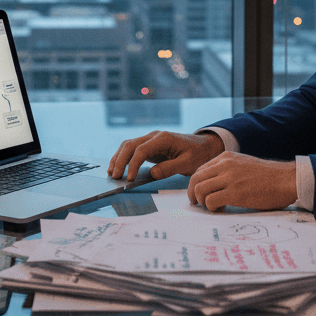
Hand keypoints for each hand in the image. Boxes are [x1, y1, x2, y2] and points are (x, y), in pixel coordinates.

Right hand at [107, 130, 224, 181]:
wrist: (203, 146)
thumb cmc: (197, 154)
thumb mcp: (188, 163)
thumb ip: (170, 168)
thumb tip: (152, 174)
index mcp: (163, 138)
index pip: (141, 150)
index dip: (133, 164)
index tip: (129, 179)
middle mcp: (154, 136)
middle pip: (130, 145)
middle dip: (120, 160)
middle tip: (115, 177)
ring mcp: (150, 140)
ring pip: (128, 145)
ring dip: (118, 158)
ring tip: (112, 174)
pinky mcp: (149, 146)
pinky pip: (132, 150)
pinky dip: (123, 158)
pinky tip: (118, 169)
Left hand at [188, 152, 297, 211]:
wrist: (286, 180)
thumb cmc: (269, 177)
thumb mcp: (244, 165)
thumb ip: (229, 170)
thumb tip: (214, 184)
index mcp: (226, 157)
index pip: (200, 170)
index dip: (196, 184)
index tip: (200, 194)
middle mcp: (225, 165)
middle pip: (195, 179)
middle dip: (192, 193)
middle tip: (197, 204)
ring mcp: (229, 178)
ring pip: (199, 189)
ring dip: (202, 202)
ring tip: (213, 207)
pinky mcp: (234, 193)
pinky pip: (210, 201)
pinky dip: (212, 208)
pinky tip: (222, 209)